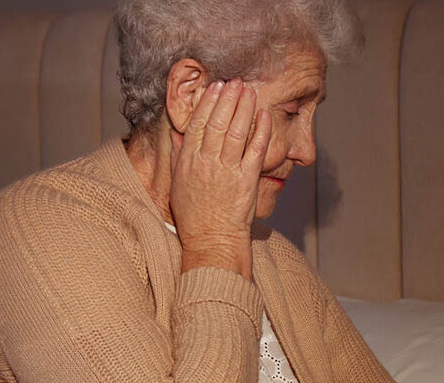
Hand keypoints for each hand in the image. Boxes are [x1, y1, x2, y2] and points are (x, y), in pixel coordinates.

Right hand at [170, 79, 272, 278]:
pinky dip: (261, 130)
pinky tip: (265, 115)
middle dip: (227, 98)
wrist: (212, 240)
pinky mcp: (246, 180)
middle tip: (236, 81)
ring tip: (249, 90)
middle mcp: (206, 163)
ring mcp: (227, 171)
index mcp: (188, 162)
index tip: (215, 87)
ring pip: (235, 131)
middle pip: (217, 122)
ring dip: (244, 108)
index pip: (198, 124)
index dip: (208, 103)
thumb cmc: (194, 215)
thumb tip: (178, 133)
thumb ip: (178, 156)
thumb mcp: (178, 183)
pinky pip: (256, 149)